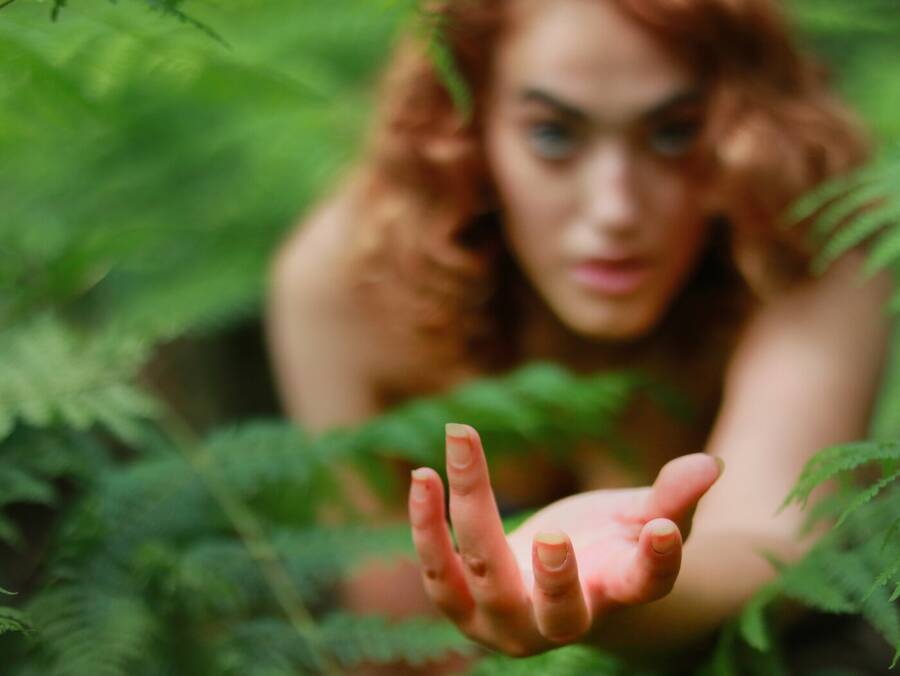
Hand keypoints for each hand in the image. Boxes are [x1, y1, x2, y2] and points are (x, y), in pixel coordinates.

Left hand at [407, 423, 722, 656]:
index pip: (644, 586)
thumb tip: (711, 462)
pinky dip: (426, 528)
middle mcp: (561, 622)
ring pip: (485, 581)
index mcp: (616, 593)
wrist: (553, 580)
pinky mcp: (463, 608)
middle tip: (554, 535)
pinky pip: (439, 574)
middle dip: (556, 578)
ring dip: (462, 524)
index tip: (665, 529)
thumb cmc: (604, 543)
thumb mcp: (637, 517)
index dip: (658, 562)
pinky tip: (423, 477)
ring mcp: (507, 622)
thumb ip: (670, 496)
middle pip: (559, 608)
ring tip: (437, 467)